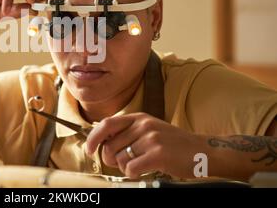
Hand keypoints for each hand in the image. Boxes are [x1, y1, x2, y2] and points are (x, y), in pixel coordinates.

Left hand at [86, 112, 206, 178]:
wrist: (203, 151)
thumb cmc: (173, 144)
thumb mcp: (150, 129)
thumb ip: (129, 131)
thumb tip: (101, 141)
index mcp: (138, 117)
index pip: (106, 124)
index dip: (93, 138)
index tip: (89, 150)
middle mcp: (143, 125)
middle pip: (109, 146)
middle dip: (111, 160)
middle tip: (126, 163)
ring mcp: (151, 138)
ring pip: (119, 159)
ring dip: (125, 167)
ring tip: (141, 164)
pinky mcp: (157, 154)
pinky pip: (130, 169)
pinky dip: (134, 174)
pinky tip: (146, 170)